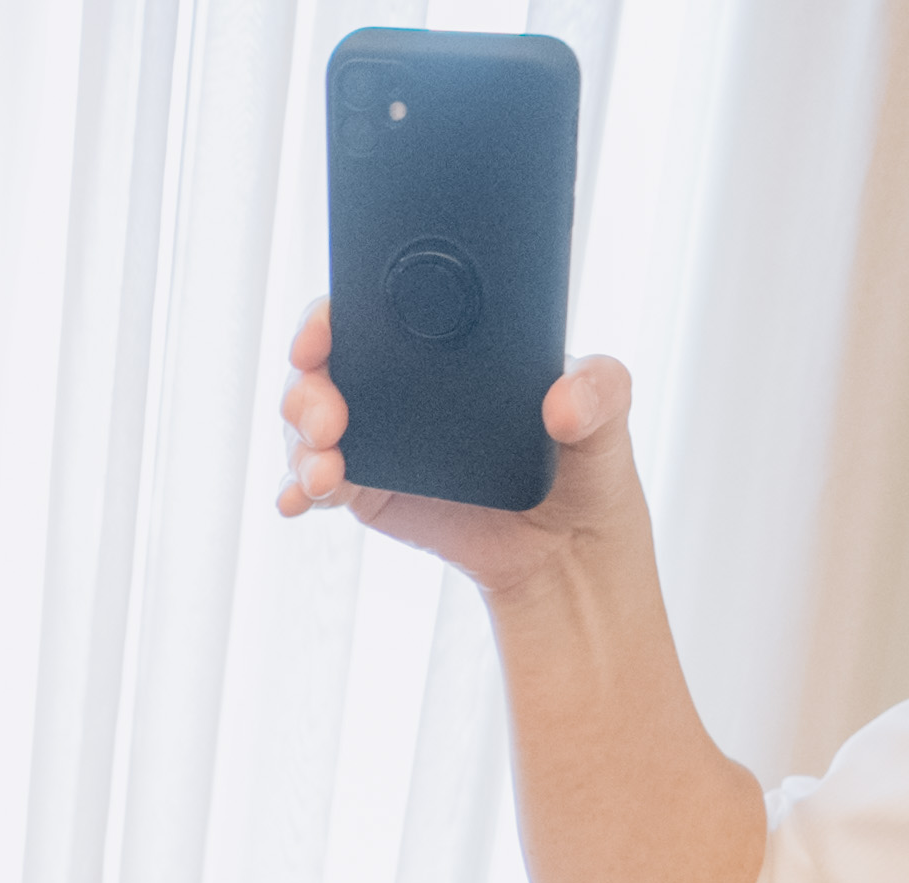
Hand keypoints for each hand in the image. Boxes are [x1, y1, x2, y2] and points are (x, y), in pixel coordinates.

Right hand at [274, 301, 647, 603]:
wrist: (565, 548)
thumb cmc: (584, 463)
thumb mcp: (610, 414)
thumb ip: (601, 392)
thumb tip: (563, 403)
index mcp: (446, 344)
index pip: (374, 309)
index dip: (333, 314)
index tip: (322, 332)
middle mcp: (401, 382)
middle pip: (325, 366)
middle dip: (307, 388)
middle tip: (327, 421)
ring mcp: (380, 437)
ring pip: (310, 425)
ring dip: (299, 445)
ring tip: (323, 475)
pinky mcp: (370, 490)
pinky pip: (317, 483)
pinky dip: (298, 490)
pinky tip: (299, 501)